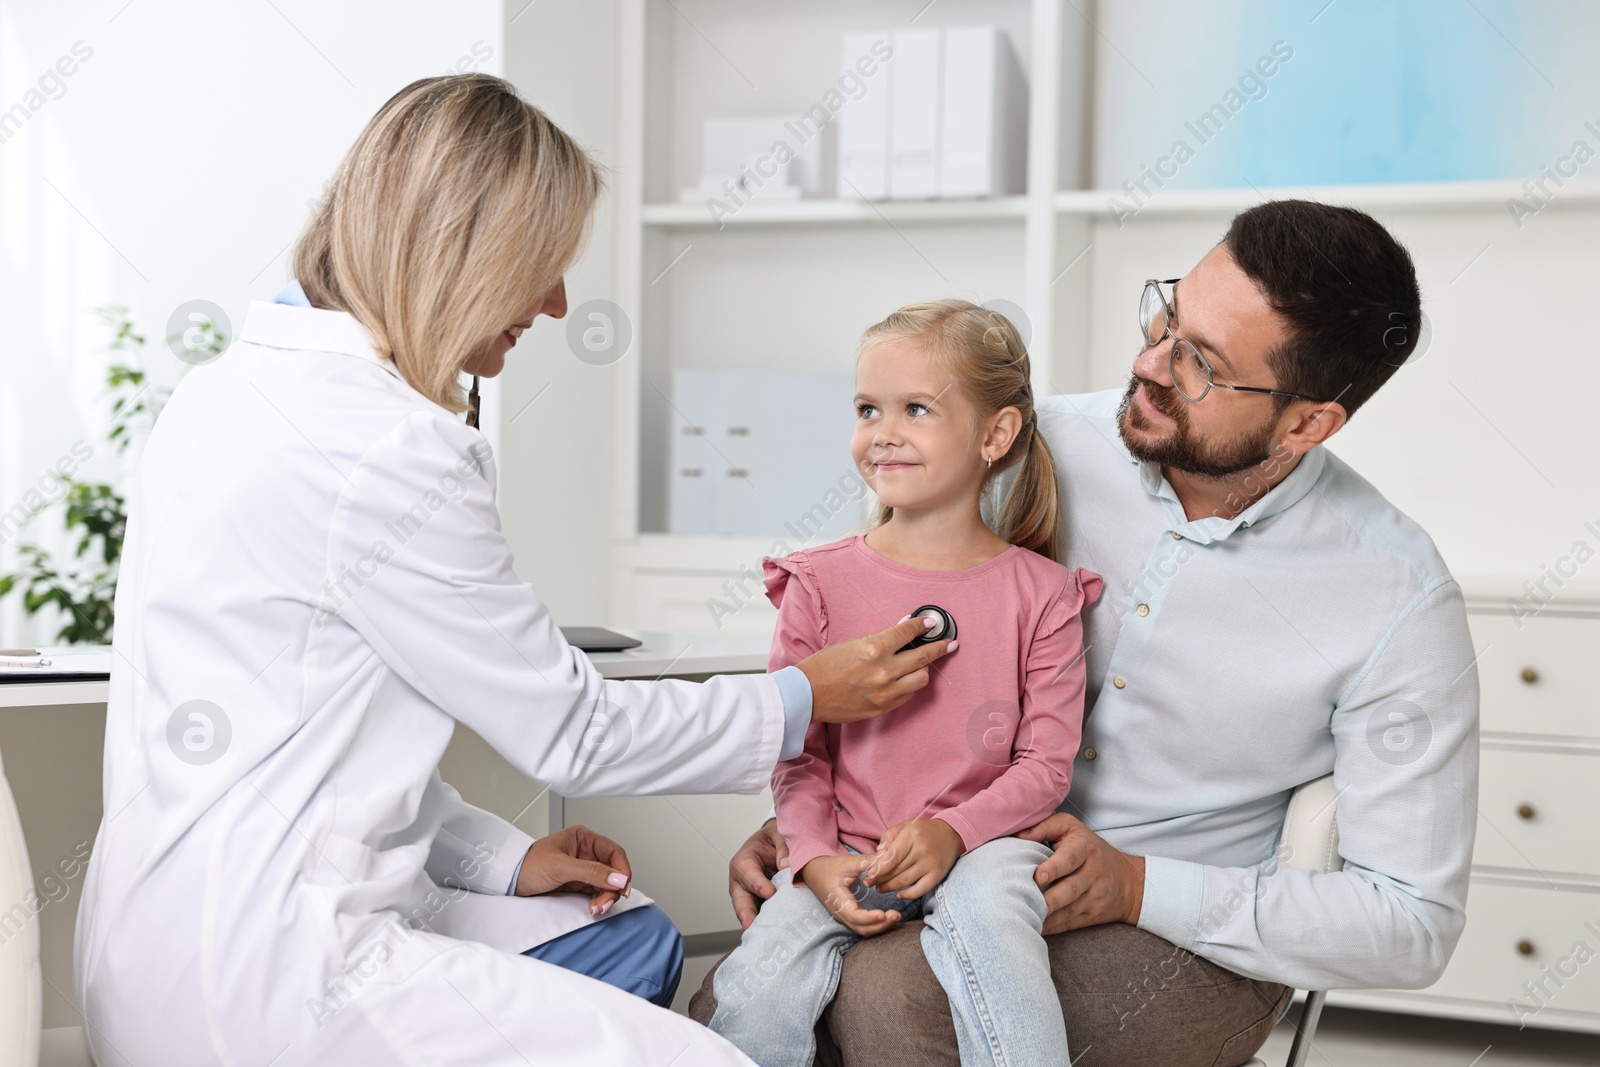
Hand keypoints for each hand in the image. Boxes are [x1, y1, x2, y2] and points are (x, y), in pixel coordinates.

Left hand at [515, 824, 633, 916]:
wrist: (509, 882)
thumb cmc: (528, 866)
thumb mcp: (561, 867)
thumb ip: (592, 872)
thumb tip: (619, 878)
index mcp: (583, 838)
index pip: (614, 853)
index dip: (622, 870)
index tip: (623, 887)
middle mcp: (585, 852)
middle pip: (612, 871)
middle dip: (612, 888)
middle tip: (605, 903)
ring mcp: (582, 869)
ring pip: (606, 884)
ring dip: (605, 897)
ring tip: (597, 909)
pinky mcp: (578, 884)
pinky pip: (596, 892)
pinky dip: (598, 901)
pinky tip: (593, 908)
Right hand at [729, 818, 790, 930]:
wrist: (776, 844)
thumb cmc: (773, 838)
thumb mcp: (778, 832)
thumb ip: (782, 845)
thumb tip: (786, 865)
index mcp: (743, 862)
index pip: (748, 874)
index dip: (758, 884)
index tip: (769, 893)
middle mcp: (742, 883)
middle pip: (741, 900)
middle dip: (746, 913)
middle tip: (751, 925)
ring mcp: (751, 898)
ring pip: (750, 913)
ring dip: (758, 923)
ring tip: (767, 935)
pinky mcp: (761, 906)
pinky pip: (763, 917)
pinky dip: (769, 925)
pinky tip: (777, 934)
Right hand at [797, 615, 954, 724]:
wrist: (807, 694)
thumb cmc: (824, 666)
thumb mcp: (852, 644)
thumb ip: (881, 640)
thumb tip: (903, 631)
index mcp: (874, 648)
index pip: (908, 633)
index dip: (923, 626)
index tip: (931, 623)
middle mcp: (884, 671)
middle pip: (923, 657)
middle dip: (940, 647)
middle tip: (949, 643)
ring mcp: (885, 692)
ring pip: (921, 678)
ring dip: (924, 669)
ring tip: (923, 663)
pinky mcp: (883, 708)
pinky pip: (907, 695)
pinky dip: (908, 685)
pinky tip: (905, 679)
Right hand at [801, 853, 902, 936]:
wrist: (815, 872)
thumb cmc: (830, 867)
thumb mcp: (847, 862)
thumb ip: (866, 861)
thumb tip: (886, 855)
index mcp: (838, 900)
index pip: (854, 916)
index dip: (869, 918)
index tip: (883, 913)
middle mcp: (840, 913)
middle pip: (861, 928)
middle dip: (880, 925)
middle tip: (896, 915)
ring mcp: (844, 917)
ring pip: (863, 930)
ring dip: (880, 927)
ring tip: (895, 916)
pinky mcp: (849, 916)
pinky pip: (863, 927)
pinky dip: (876, 925)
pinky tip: (888, 917)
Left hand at [862, 818, 962, 899]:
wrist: (950, 835)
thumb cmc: (922, 831)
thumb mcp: (905, 826)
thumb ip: (889, 837)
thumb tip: (877, 855)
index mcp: (912, 835)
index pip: (892, 855)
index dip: (879, 868)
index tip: (869, 875)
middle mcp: (922, 850)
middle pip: (896, 870)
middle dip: (880, 879)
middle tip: (869, 883)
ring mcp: (931, 864)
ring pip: (905, 881)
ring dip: (889, 887)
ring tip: (880, 888)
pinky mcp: (937, 875)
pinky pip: (920, 890)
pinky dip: (907, 895)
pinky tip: (898, 894)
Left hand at [1017, 813, 1144, 934]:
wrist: (1128, 880)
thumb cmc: (1088, 848)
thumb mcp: (1071, 827)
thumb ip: (1045, 826)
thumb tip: (1017, 834)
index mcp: (1084, 848)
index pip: (1070, 859)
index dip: (1054, 868)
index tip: (1038, 876)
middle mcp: (1092, 873)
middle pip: (1070, 889)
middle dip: (1049, 899)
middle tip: (1029, 903)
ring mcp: (1095, 897)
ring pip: (1069, 911)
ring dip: (1047, 917)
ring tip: (1027, 918)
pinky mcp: (1092, 915)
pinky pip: (1070, 924)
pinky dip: (1052, 928)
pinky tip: (1036, 929)